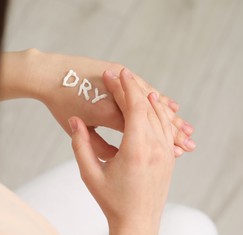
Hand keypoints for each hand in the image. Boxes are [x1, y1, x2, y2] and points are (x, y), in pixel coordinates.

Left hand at [33, 51, 193, 158]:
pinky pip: (145, 86)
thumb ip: (97, 144)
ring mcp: (121, 81)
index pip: (141, 132)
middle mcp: (118, 96)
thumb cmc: (62, 106)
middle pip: (152, 116)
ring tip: (186, 127)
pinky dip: (158, 98)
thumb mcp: (76, 128)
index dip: (160, 143)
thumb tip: (118, 155)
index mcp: (107, 113)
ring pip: (152, 100)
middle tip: (191, 142)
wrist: (52, 74)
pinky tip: (169, 105)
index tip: (178, 153)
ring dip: (169, 115)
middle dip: (173, 130)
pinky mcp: (119, 70)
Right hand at [69, 68, 174, 234]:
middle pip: (149, 107)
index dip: (124, 87)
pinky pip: (165, 128)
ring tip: (135, 84)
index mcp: (136, 149)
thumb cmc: (110, 201)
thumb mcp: (90, 173)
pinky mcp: (168, 158)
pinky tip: (152, 106)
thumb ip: (81, 144)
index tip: (115, 72)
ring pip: (160, 116)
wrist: (136, 224)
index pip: (134, 107)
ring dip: (148, 98)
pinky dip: (158, 113)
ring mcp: (166, 153)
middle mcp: (156, 148)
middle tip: (121, 73)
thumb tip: (75, 120)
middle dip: (134, 87)